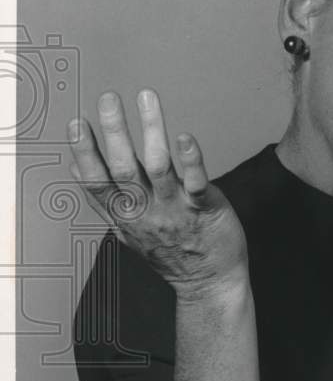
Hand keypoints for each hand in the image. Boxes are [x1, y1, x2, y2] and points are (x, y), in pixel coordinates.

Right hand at [67, 88, 248, 298]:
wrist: (209, 283)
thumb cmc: (170, 252)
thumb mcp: (128, 231)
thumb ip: (105, 201)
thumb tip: (76, 170)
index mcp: (126, 214)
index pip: (97, 182)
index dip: (85, 153)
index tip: (76, 123)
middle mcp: (147, 210)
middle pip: (124, 168)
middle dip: (114, 132)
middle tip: (108, 98)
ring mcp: (175, 209)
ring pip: (158, 166)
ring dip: (151, 130)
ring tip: (146, 98)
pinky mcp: (205, 208)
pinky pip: (196, 183)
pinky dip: (191, 160)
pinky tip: (184, 137)